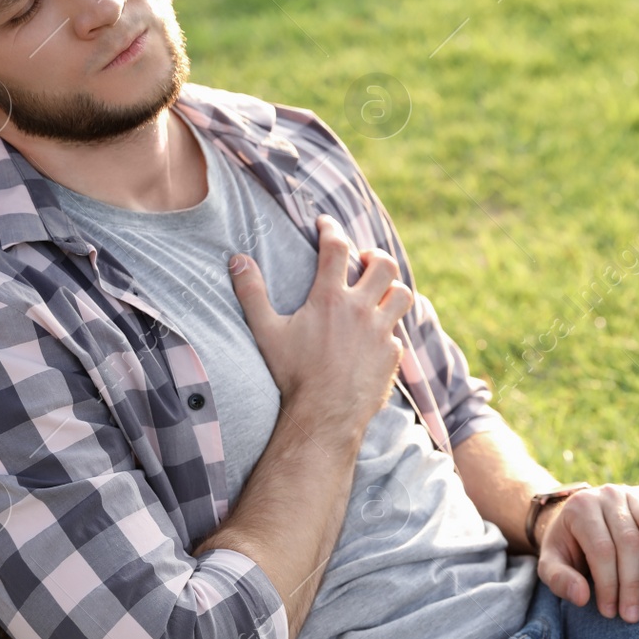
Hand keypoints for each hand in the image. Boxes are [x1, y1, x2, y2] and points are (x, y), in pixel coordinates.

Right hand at [228, 213, 412, 446]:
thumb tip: (237, 260)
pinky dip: (389, 327)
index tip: (325, 223)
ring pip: (401, 295)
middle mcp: (361, 309)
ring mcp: (381, 332)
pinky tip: (376, 335)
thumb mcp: (266, 332)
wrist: (324, 416)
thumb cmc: (291, 375)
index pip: (336, 247)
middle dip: (375, 256)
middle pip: (384, 265)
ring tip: (378, 291)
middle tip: (363, 260)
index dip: (331, 228)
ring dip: (391, 289)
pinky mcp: (393, 355)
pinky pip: (398, 331)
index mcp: (330, 298)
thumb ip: (251, 293)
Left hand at [536, 483, 638, 622]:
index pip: (601, 549)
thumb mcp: (550, 562)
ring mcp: (629, 491)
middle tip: (635, 613)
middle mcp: (606, 495)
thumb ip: (558, 579)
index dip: (608, 582)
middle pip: (627, 539)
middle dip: (632, 580)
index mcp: (580, 509)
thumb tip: (583, 597)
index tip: (611, 611)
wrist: (574, 518)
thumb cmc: (567, 546)